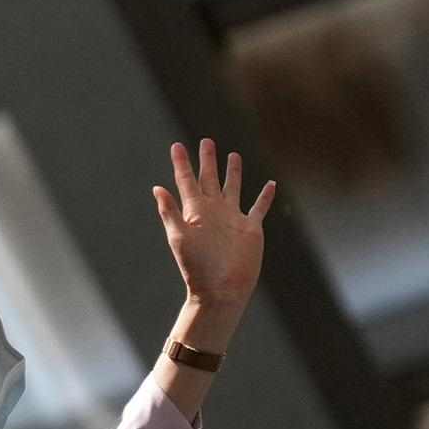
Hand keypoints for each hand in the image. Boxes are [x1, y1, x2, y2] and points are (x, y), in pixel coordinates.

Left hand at [154, 139, 276, 310]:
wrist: (221, 288)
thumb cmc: (197, 266)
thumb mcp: (180, 237)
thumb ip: (170, 212)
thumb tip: (157, 188)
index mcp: (194, 211)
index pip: (186, 181)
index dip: (181, 163)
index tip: (176, 145)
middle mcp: (213, 210)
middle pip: (209, 178)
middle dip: (208, 160)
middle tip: (206, 140)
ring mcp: (232, 218)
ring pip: (233, 187)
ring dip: (233, 172)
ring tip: (232, 154)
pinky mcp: (251, 228)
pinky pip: (259, 207)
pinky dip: (265, 196)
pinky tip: (270, 184)